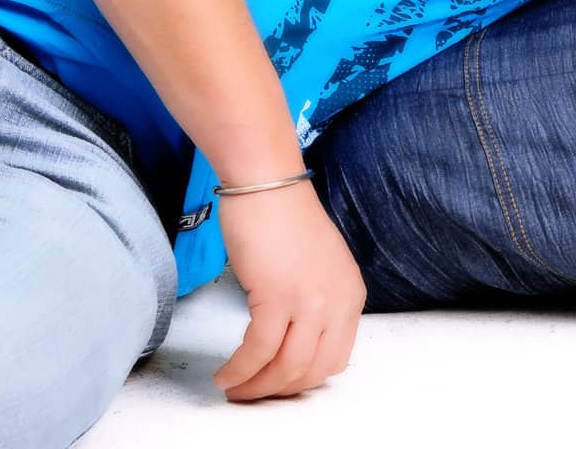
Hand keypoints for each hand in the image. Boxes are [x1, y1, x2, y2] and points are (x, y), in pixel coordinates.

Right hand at [212, 181, 366, 401]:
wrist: (266, 181)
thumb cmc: (282, 215)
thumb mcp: (318, 265)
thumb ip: (317, 301)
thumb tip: (295, 342)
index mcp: (351, 293)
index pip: (334, 359)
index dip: (303, 380)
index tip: (277, 384)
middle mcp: (337, 300)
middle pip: (311, 371)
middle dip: (278, 390)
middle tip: (250, 394)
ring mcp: (310, 300)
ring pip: (285, 369)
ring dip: (256, 387)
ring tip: (233, 389)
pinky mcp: (277, 296)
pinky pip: (257, 352)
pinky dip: (239, 370)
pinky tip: (225, 375)